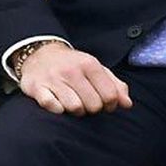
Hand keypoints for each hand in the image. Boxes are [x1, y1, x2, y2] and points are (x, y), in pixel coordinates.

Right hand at [17, 42, 131, 115]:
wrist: (40, 54)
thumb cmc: (73, 66)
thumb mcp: (96, 69)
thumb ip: (115, 85)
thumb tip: (127, 104)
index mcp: (89, 64)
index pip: (110, 95)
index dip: (110, 105)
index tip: (105, 104)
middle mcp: (72, 71)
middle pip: (94, 105)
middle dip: (93, 109)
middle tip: (87, 103)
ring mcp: (54, 79)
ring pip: (75, 108)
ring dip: (76, 111)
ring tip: (73, 103)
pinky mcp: (37, 87)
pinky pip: (52, 107)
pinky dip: (57, 109)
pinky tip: (58, 103)